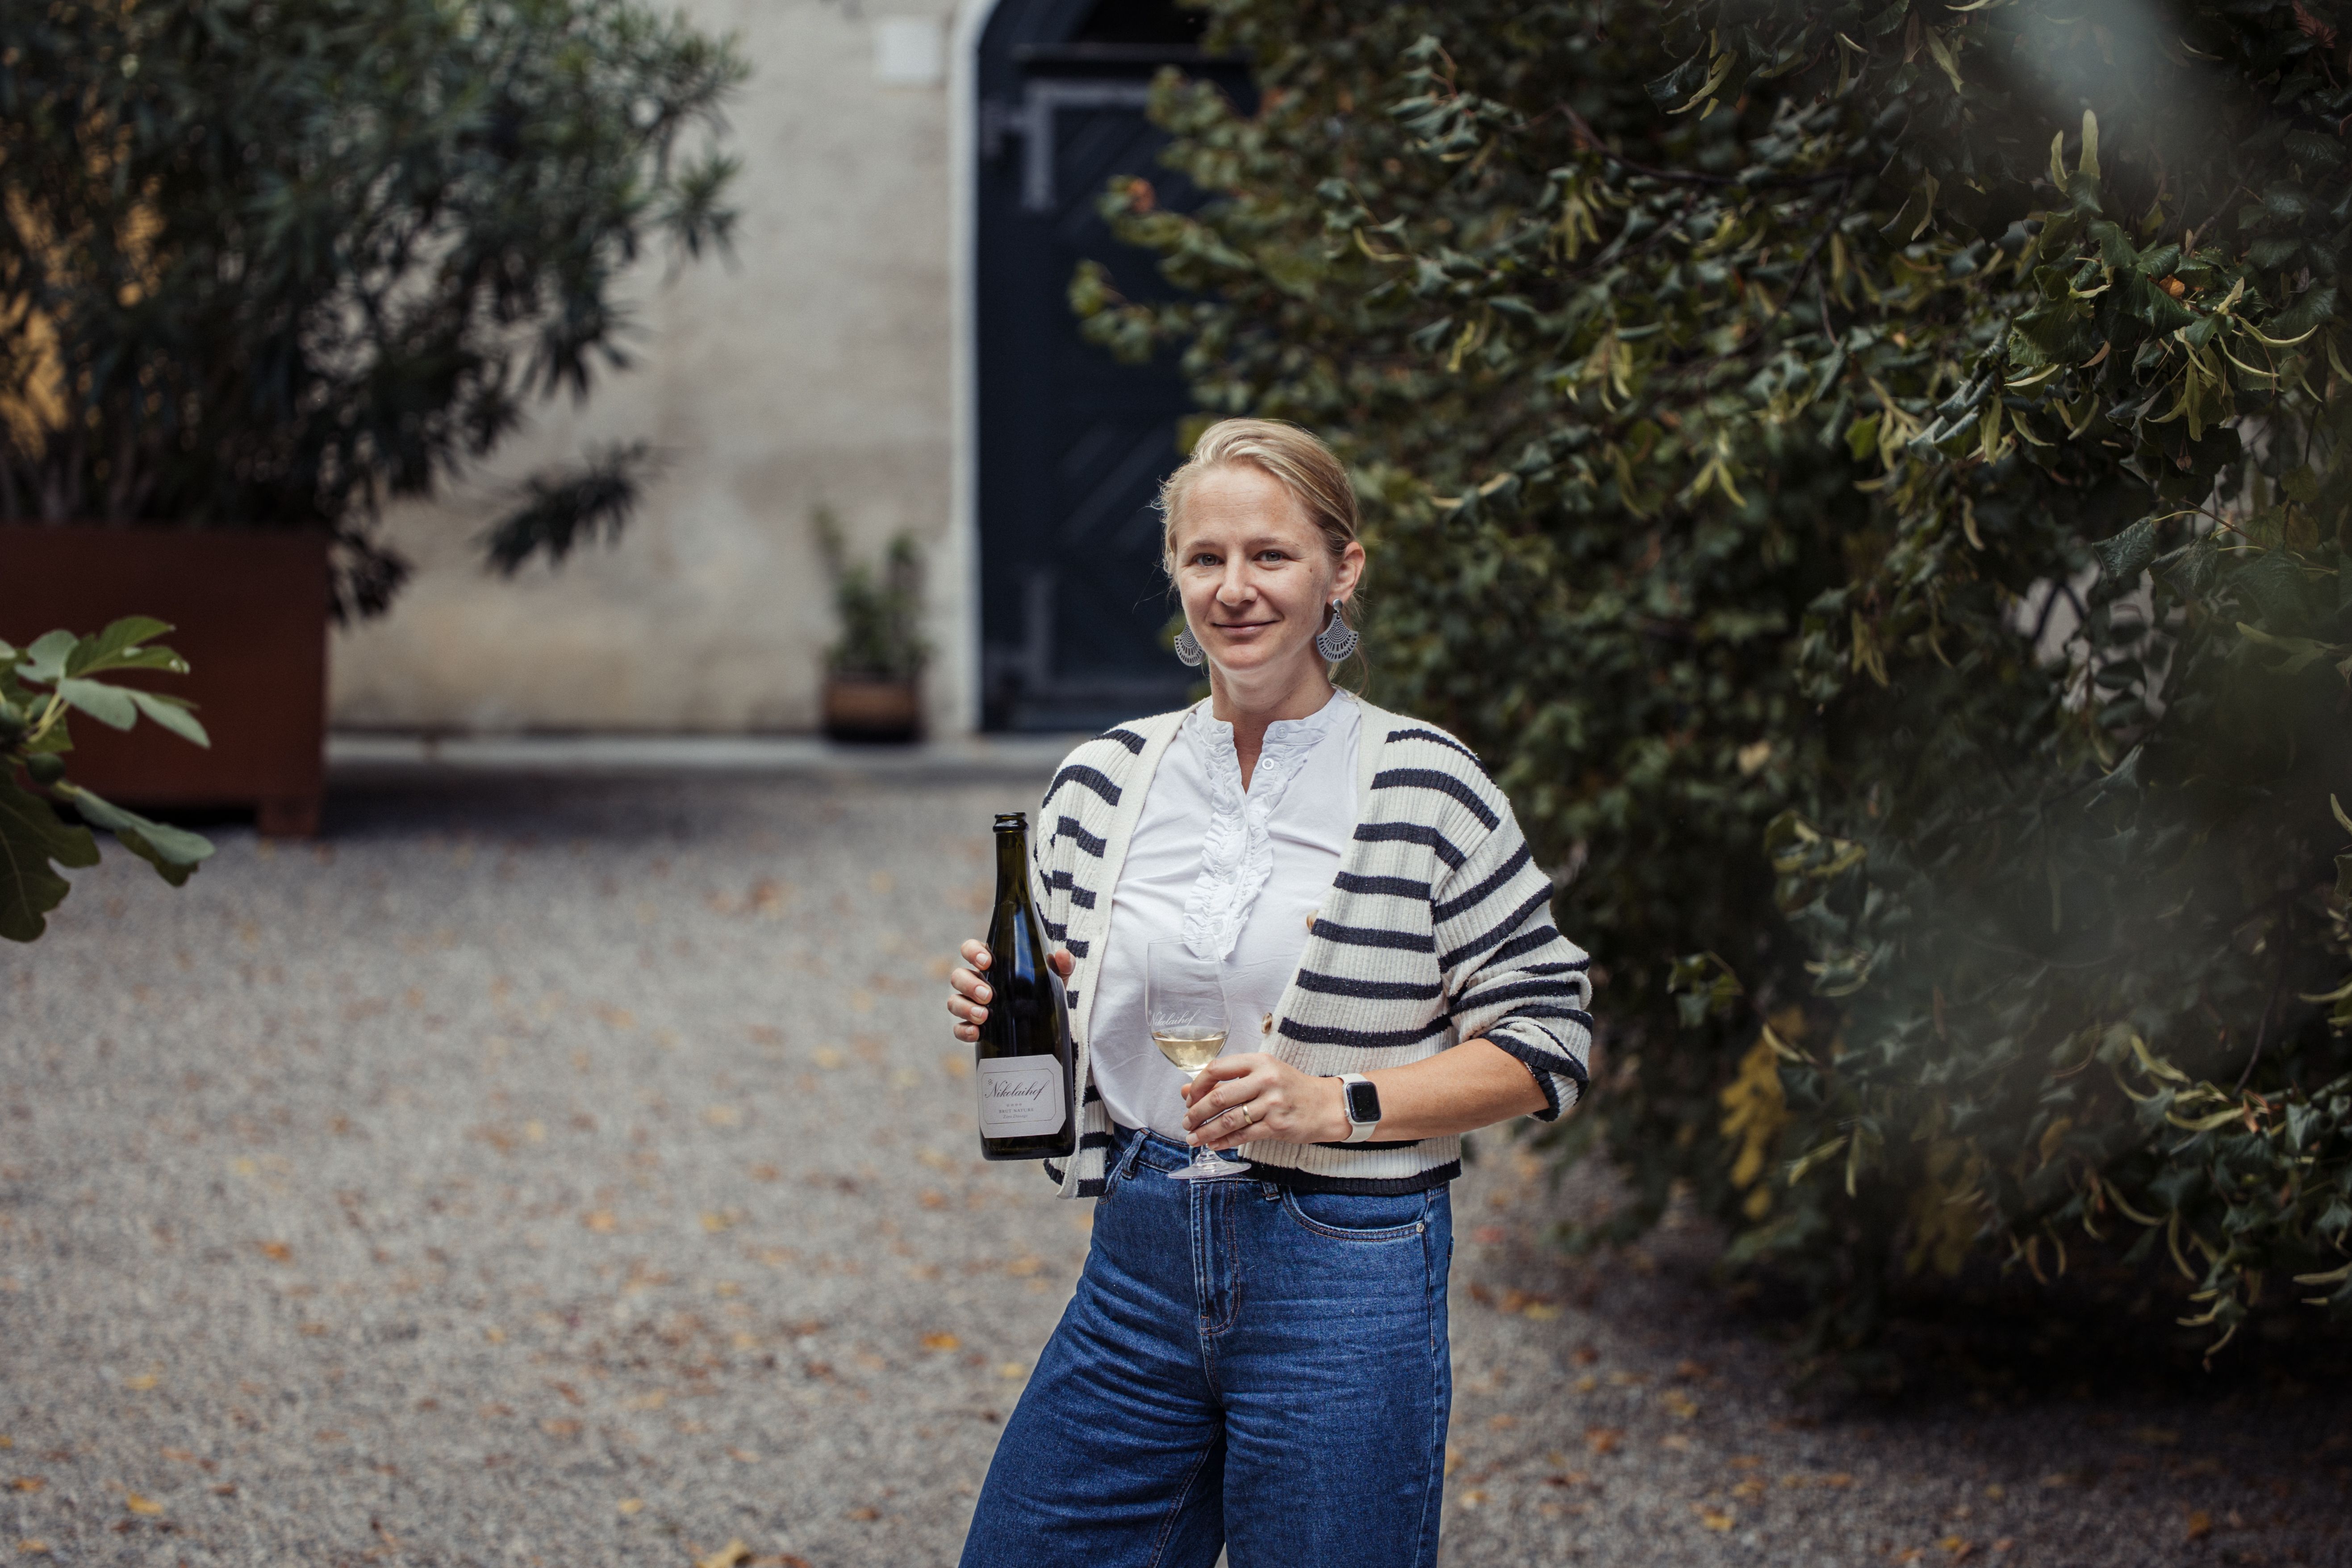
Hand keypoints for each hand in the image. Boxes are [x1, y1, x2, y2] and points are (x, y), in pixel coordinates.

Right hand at [947, 938, 1073, 1042]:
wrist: (1046, 1023)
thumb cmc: (1044, 990)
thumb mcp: (1056, 977)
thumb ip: (1063, 963)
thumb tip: (1062, 955)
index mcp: (991, 962)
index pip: (970, 949)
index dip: (973, 953)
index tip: (987, 962)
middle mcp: (976, 981)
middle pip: (958, 976)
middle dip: (970, 985)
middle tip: (989, 996)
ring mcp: (971, 1004)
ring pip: (954, 1001)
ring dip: (965, 1007)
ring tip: (984, 1016)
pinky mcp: (973, 1026)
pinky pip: (958, 1028)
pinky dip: (964, 1031)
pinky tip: (977, 1034)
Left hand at [1180, 1053, 1349, 1149]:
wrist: (1326, 1105)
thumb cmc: (1290, 1088)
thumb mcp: (1261, 1074)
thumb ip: (1226, 1080)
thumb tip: (1187, 1090)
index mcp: (1259, 1062)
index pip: (1217, 1069)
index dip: (1197, 1085)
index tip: (1189, 1098)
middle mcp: (1265, 1080)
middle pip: (1219, 1097)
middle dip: (1196, 1113)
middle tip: (1187, 1122)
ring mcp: (1272, 1103)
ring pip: (1228, 1119)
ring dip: (1205, 1131)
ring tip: (1193, 1138)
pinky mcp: (1277, 1125)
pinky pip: (1242, 1135)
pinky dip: (1223, 1142)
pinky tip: (1214, 1145)